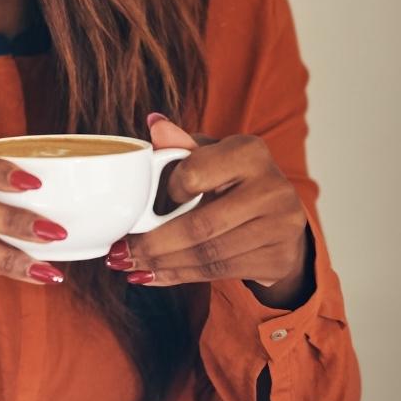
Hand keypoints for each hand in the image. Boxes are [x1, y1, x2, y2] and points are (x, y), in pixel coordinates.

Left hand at [105, 113, 310, 302]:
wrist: (280, 217)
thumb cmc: (234, 181)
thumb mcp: (211, 157)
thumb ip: (181, 146)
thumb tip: (155, 124)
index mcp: (251, 152)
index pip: (193, 174)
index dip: (167, 192)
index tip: (145, 204)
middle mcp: (272, 187)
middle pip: (199, 226)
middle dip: (152, 245)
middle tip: (119, 254)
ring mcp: (281, 226)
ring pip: (208, 255)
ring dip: (163, 265)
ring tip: (131, 268)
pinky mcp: (279, 258)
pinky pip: (220, 272)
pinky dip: (181, 276)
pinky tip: (155, 276)